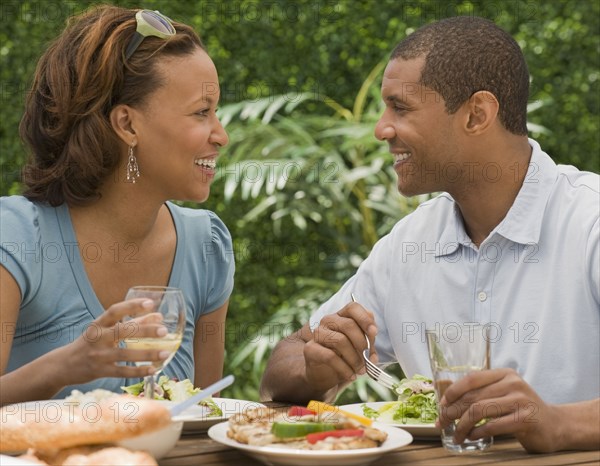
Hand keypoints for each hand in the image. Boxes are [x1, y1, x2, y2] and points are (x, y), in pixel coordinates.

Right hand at [59, 299, 169, 384]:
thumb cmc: (90, 343)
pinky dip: (139, 371)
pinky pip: (122, 371)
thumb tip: (158, 316)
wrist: (63, 365)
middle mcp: (97, 338)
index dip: (132, 305)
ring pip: (125, 353)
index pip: (115, 310)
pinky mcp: (100, 371)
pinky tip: (153, 370)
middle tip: (164, 330)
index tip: (151, 303)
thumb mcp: (105, 330)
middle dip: (145, 330)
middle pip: (123, 331)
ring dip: (147, 354)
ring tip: (166, 353)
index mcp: (98, 324)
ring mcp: (98, 355)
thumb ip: (130, 322)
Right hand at [302, 301, 377, 391]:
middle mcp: (329, 320)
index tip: (374, 332)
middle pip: (348, 324)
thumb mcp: (359, 348)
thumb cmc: (344, 356)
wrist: (322, 372)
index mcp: (342, 316)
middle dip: (362, 344)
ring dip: (354, 359)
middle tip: (368, 360)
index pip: (353, 307)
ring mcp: (318, 333)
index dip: (365, 318)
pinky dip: (344, 369)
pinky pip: (330, 357)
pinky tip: (351, 376)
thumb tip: (373, 355)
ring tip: (360, 370)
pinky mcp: (310, 348)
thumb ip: (368, 345)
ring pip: (340, 341)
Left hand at [438, 368, 560, 452]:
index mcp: (504, 374)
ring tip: (457, 434)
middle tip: (442, 422)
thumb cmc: (522, 410)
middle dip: (453, 411)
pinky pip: (493, 426)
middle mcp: (513, 383)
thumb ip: (482, 392)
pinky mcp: (526, 419)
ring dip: (463, 425)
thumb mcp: (504, 393)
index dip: (453, 391)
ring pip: (479, 410)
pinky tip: (472, 437)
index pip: (471, 378)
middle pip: (473, 396)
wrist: (555, 425)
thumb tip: (447, 401)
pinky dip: (478, 433)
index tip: (442, 404)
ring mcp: (521, 400)